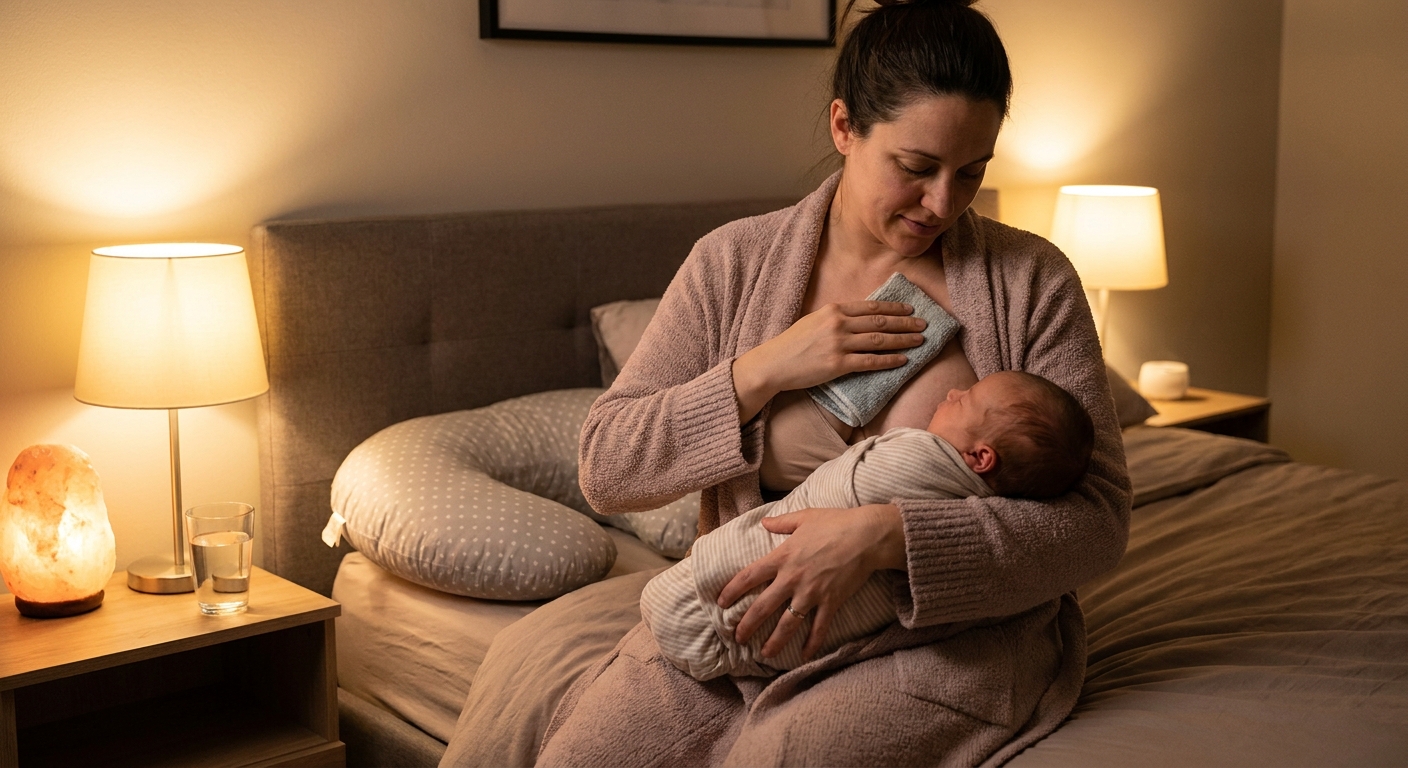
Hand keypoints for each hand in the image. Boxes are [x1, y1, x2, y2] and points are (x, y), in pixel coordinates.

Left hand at [717, 504, 906, 660]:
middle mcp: (792, 578)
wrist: (866, 536)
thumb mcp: (805, 517)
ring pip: (787, 623)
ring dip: (774, 641)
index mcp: (782, 556)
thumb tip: (764, 522)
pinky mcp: (831, 602)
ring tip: (764, 654)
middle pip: (763, 606)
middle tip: (737, 638)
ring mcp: (812, 592)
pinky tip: (804, 656)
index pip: (749, 576)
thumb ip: (781, 522)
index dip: (732, 590)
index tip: (721, 603)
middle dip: (747, 625)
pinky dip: (812, 643)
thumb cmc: (836, 523)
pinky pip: (819, 627)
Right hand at [733, 301, 926, 422]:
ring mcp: (839, 344)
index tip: (910, 310)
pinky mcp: (838, 365)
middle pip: (880, 322)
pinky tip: (904, 360)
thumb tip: (862, 320)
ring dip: (903, 341)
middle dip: (906, 323)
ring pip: (880, 341)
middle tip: (924, 324)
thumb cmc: (792, 344)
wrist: (774, 364)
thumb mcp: (814, 321)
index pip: (871, 307)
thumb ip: (837, 318)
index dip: (894, 308)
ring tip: (920, 341)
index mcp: (833, 310)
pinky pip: (871, 362)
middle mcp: (838, 324)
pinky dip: (890, 361)